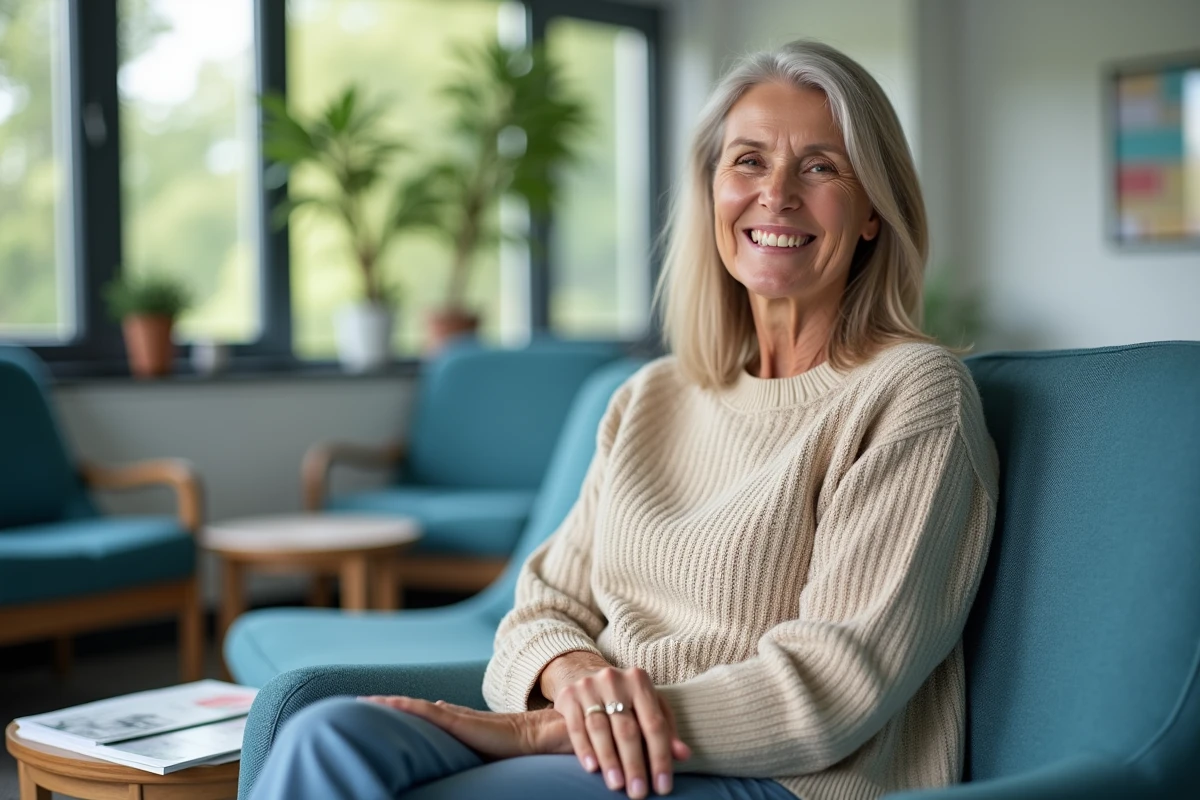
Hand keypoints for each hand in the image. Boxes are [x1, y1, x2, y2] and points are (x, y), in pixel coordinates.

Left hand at [358, 696, 570, 759]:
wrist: (534, 736)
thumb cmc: (513, 749)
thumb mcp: (483, 748)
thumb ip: (467, 744)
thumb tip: (453, 744)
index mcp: (456, 722)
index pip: (423, 715)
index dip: (400, 711)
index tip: (378, 709)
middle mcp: (452, 715)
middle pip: (412, 708)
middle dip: (386, 705)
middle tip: (359, 702)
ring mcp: (454, 717)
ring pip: (414, 707)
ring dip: (389, 704)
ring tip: (365, 701)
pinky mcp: (458, 721)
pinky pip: (426, 711)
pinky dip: (406, 706)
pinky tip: (389, 704)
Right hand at [542, 655, 691, 798]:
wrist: (585, 673)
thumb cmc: (625, 697)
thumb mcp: (649, 705)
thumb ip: (666, 729)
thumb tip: (683, 755)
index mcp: (640, 681)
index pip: (654, 724)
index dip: (660, 757)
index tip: (663, 786)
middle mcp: (614, 680)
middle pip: (627, 728)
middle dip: (634, 764)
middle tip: (639, 793)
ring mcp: (589, 686)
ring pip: (600, 728)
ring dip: (610, 760)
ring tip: (617, 785)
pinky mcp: (568, 695)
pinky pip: (576, 726)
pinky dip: (584, 748)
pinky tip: (592, 768)